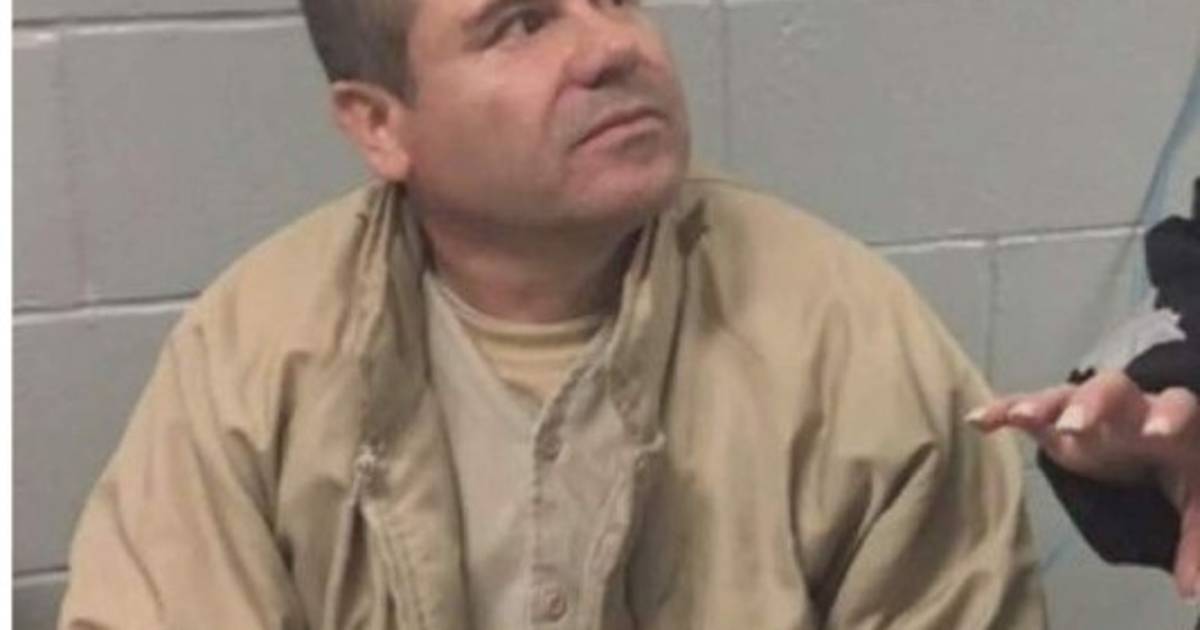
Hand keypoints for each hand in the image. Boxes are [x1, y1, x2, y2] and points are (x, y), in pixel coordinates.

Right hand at [966, 370, 1199, 598]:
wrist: (1152, 436)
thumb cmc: (1176, 465)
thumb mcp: (1196, 501)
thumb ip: (1195, 541)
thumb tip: (1191, 592)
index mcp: (1170, 420)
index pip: (1176, 408)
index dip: (1168, 417)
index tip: (1157, 434)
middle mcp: (1126, 405)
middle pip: (1111, 389)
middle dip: (1092, 404)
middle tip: (1076, 426)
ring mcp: (1086, 408)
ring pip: (1064, 395)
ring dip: (1043, 405)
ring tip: (1021, 418)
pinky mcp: (1054, 419)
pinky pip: (1024, 407)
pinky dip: (1002, 411)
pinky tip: (979, 422)